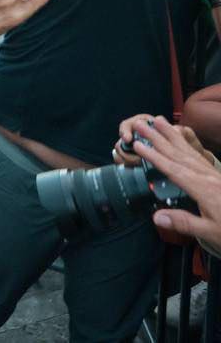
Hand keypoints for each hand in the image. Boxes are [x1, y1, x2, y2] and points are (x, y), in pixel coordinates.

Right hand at [127, 116, 220, 247]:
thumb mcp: (210, 232)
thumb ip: (184, 222)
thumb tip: (156, 216)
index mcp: (202, 189)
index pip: (173, 169)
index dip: (154, 156)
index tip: (138, 144)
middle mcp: (206, 176)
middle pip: (178, 154)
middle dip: (159, 138)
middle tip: (142, 124)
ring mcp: (212, 174)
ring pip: (188, 151)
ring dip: (171, 135)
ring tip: (158, 121)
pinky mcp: (216, 175)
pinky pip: (198, 154)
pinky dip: (186, 144)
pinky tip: (180, 138)